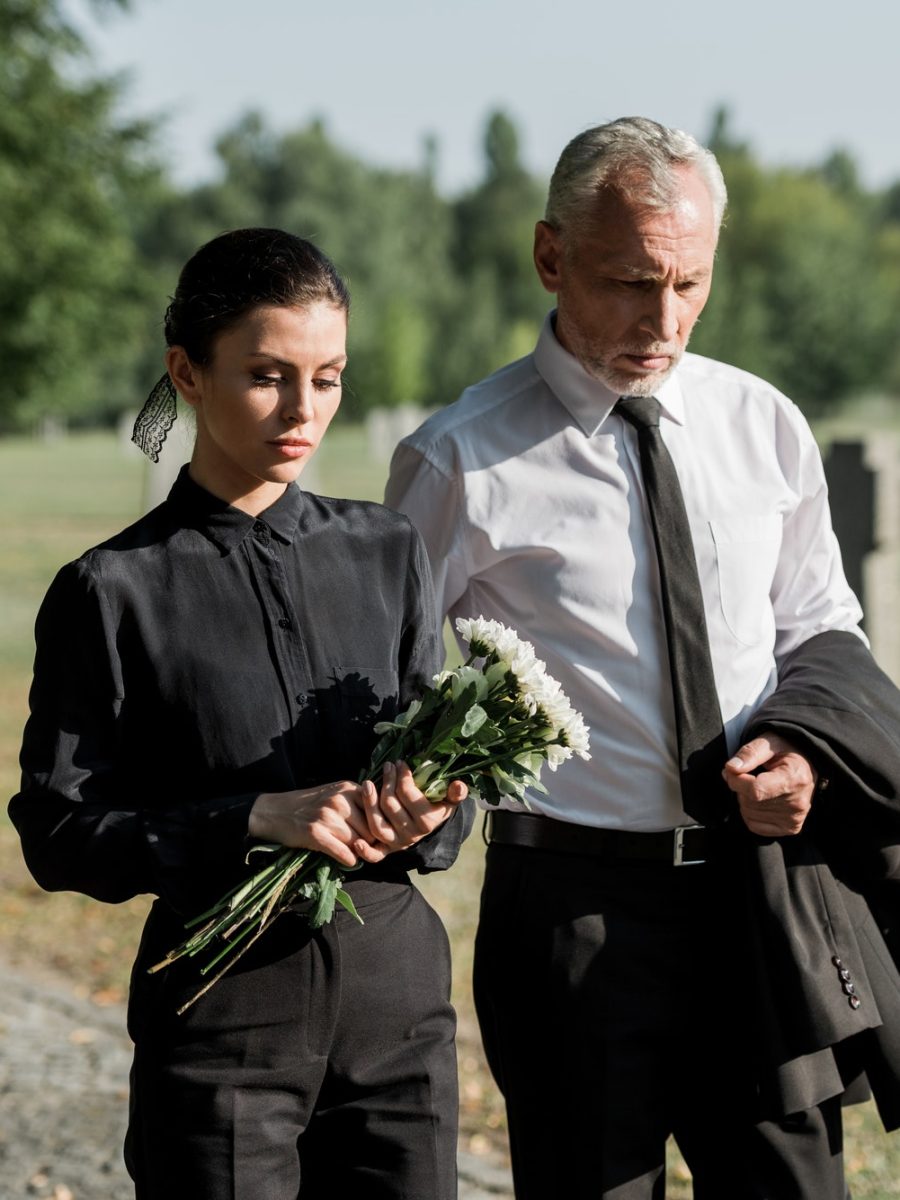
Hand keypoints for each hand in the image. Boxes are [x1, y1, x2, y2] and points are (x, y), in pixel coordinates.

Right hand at [248, 782, 389, 867]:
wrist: (274, 811)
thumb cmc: (308, 805)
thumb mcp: (335, 793)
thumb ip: (358, 802)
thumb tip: (383, 825)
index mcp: (348, 788)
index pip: (377, 812)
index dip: (379, 827)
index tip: (378, 837)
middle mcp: (340, 800)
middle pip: (370, 830)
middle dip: (370, 842)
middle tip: (368, 850)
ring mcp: (327, 816)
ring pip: (359, 843)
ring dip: (359, 852)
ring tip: (355, 854)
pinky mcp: (316, 833)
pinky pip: (344, 853)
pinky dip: (348, 860)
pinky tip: (346, 859)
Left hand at [361, 760, 467, 851]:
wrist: (429, 826)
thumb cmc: (436, 806)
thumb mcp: (449, 799)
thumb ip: (455, 793)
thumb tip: (459, 785)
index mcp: (428, 821)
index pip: (408, 795)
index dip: (402, 776)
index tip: (400, 763)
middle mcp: (411, 834)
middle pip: (390, 805)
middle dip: (387, 782)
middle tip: (388, 766)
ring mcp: (397, 843)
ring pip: (377, 825)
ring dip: (369, 803)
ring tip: (367, 783)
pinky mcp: (386, 850)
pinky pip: (375, 855)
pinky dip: (365, 851)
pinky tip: (356, 841)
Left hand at [722, 732, 816, 836]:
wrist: (806, 765)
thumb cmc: (787, 751)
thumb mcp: (770, 741)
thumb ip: (750, 753)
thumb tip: (731, 768)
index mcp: (795, 779)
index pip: (755, 790)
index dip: (736, 780)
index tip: (732, 769)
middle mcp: (797, 803)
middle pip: (750, 802)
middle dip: (740, 787)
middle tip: (750, 775)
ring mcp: (794, 818)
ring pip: (748, 814)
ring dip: (744, 799)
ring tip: (758, 785)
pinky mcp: (790, 828)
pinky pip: (754, 825)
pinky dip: (749, 812)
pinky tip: (759, 799)